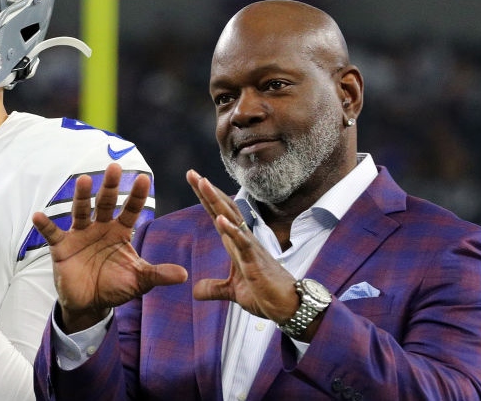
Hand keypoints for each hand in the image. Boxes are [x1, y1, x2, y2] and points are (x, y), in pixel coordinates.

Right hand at [32, 162, 186, 332]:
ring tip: (84, 180)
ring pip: (80, 211)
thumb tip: (185, 276)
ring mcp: (80, 234)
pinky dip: (45, 225)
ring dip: (81, 196)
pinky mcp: (61, 246)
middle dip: (110, 186)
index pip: (131, 210)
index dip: (136, 196)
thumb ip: (158, 274)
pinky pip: (52, 233)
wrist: (90, 303)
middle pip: (105, 203)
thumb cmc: (116, 286)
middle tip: (114, 167)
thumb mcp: (139, 281)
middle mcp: (100, 227)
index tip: (144, 178)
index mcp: (120, 231)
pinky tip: (38, 216)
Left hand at [186, 170, 299, 325]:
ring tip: (203, 183)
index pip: (218, 214)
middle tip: (191, 173)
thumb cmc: (266, 294)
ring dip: (217, 201)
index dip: (206, 198)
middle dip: (207, 191)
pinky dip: (231, 230)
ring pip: (232, 218)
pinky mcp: (256, 261)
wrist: (289, 307)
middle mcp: (243, 239)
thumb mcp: (234, 292)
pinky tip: (220, 218)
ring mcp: (250, 248)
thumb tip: (196, 291)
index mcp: (236, 243)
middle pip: (223, 209)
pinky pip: (242, 243)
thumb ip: (215, 288)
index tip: (193, 179)